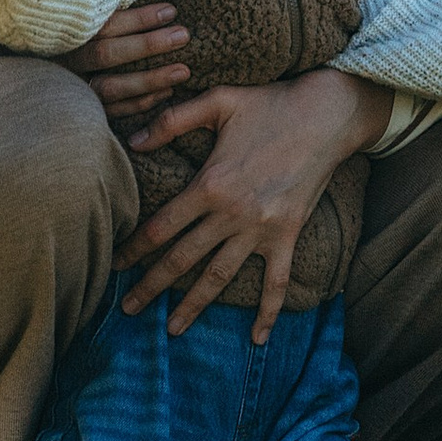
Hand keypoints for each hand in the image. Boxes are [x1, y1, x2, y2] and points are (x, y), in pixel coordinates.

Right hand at [59, 1, 192, 124]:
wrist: (29, 77)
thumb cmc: (64, 28)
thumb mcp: (76, 9)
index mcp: (64, 30)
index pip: (104, 24)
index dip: (138, 18)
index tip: (171, 10)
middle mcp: (64, 59)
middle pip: (106, 54)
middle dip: (148, 45)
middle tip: (183, 35)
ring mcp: (69, 86)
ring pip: (110, 87)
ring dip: (149, 80)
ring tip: (183, 70)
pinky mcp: (77, 109)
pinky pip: (110, 110)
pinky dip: (139, 104)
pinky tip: (165, 93)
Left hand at [118, 68, 387, 343]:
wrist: (326, 115)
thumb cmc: (270, 104)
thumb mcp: (218, 101)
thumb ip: (173, 120)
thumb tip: (133, 141)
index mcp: (209, 184)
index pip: (160, 227)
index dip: (133, 249)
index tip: (114, 265)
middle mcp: (231, 214)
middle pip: (182, 259)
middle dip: (152, 286)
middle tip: (128, 308)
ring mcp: (261, 229)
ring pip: (219, 276)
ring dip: (194, 306)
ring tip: (172, 330)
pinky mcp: (287, 235)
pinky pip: (276, 281)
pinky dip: (267, 312)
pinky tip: (257, 339)